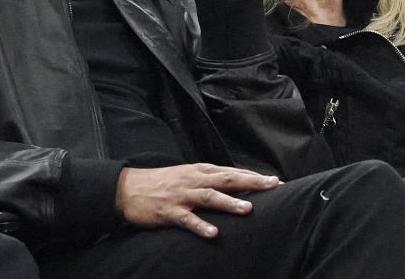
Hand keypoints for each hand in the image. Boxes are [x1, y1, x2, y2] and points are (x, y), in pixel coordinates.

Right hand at [115, 163, 279, 238]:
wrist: (127, 188)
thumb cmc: (162, 183)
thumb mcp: (188, 176)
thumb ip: (210, 180)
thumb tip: (236, 185)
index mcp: (200, 171)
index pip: (232, 172)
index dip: (254, 176)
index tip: (276, 181)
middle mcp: (194, 180)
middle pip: (227, 179)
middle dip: (251, 182)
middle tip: (273, 186)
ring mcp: (182, 195)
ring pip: (209, 197)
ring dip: (229, 203)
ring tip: (248, 210)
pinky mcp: (169, 211)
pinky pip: (187, 220)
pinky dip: (200, 225)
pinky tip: (213, 233)